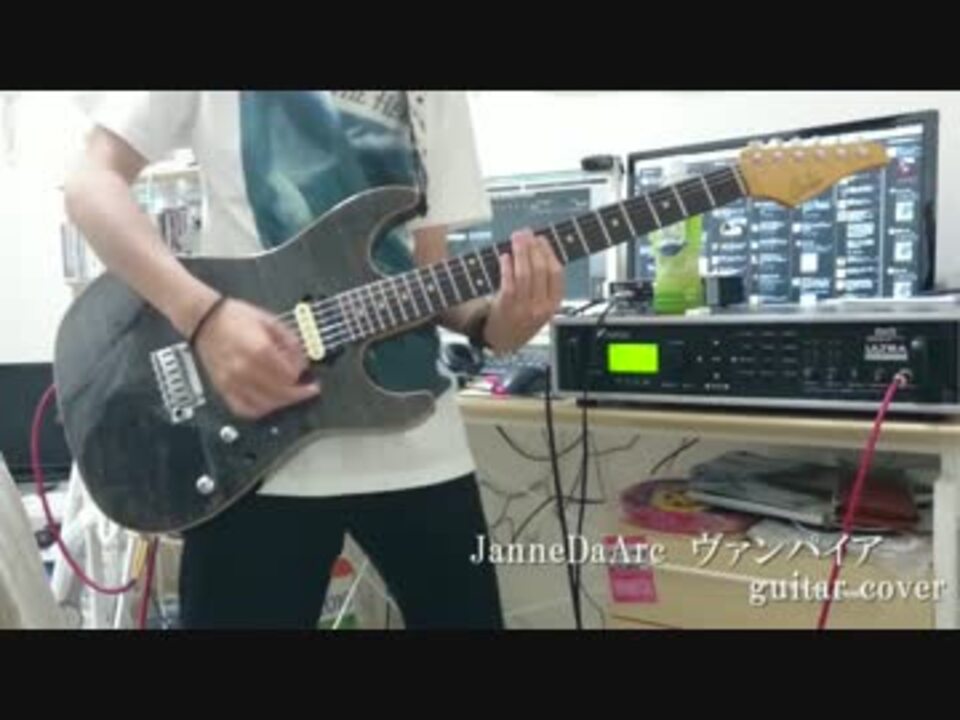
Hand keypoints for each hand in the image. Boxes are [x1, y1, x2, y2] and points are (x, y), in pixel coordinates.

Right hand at [192, 298, 320, 419]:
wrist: (204, 318)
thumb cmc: (234, 317)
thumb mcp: (271, 321)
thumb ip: (291, 343)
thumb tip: (303, 362)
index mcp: (259, 350)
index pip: (290, 375)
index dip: (302, 374)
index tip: (306, 371)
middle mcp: (245, 369)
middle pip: (281, 393)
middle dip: (299, 393)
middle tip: (309, 390)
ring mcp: (232, 381)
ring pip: (265, 405)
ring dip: (282, 403)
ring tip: (291, 396)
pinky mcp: (223, 388)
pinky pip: (244, 409)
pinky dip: (260, 410)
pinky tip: (269, 403)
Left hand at [485, 229, 563, 352]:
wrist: (502, 342)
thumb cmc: (520, 320)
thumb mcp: (540, 306)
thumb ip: (543, 284)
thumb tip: (537, 251)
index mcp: (553, 304)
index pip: (556, 273)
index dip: (549, 253)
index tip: (541, 239)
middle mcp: (540, 306)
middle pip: (540, 269)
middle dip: (533, 247)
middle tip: (525, 233)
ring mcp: (523, 308)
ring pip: (525, 274)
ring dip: (520, 252)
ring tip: (516, 239)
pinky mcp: (505, 307)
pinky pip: (508, 283)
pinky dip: (507, 267)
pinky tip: (505, 257)